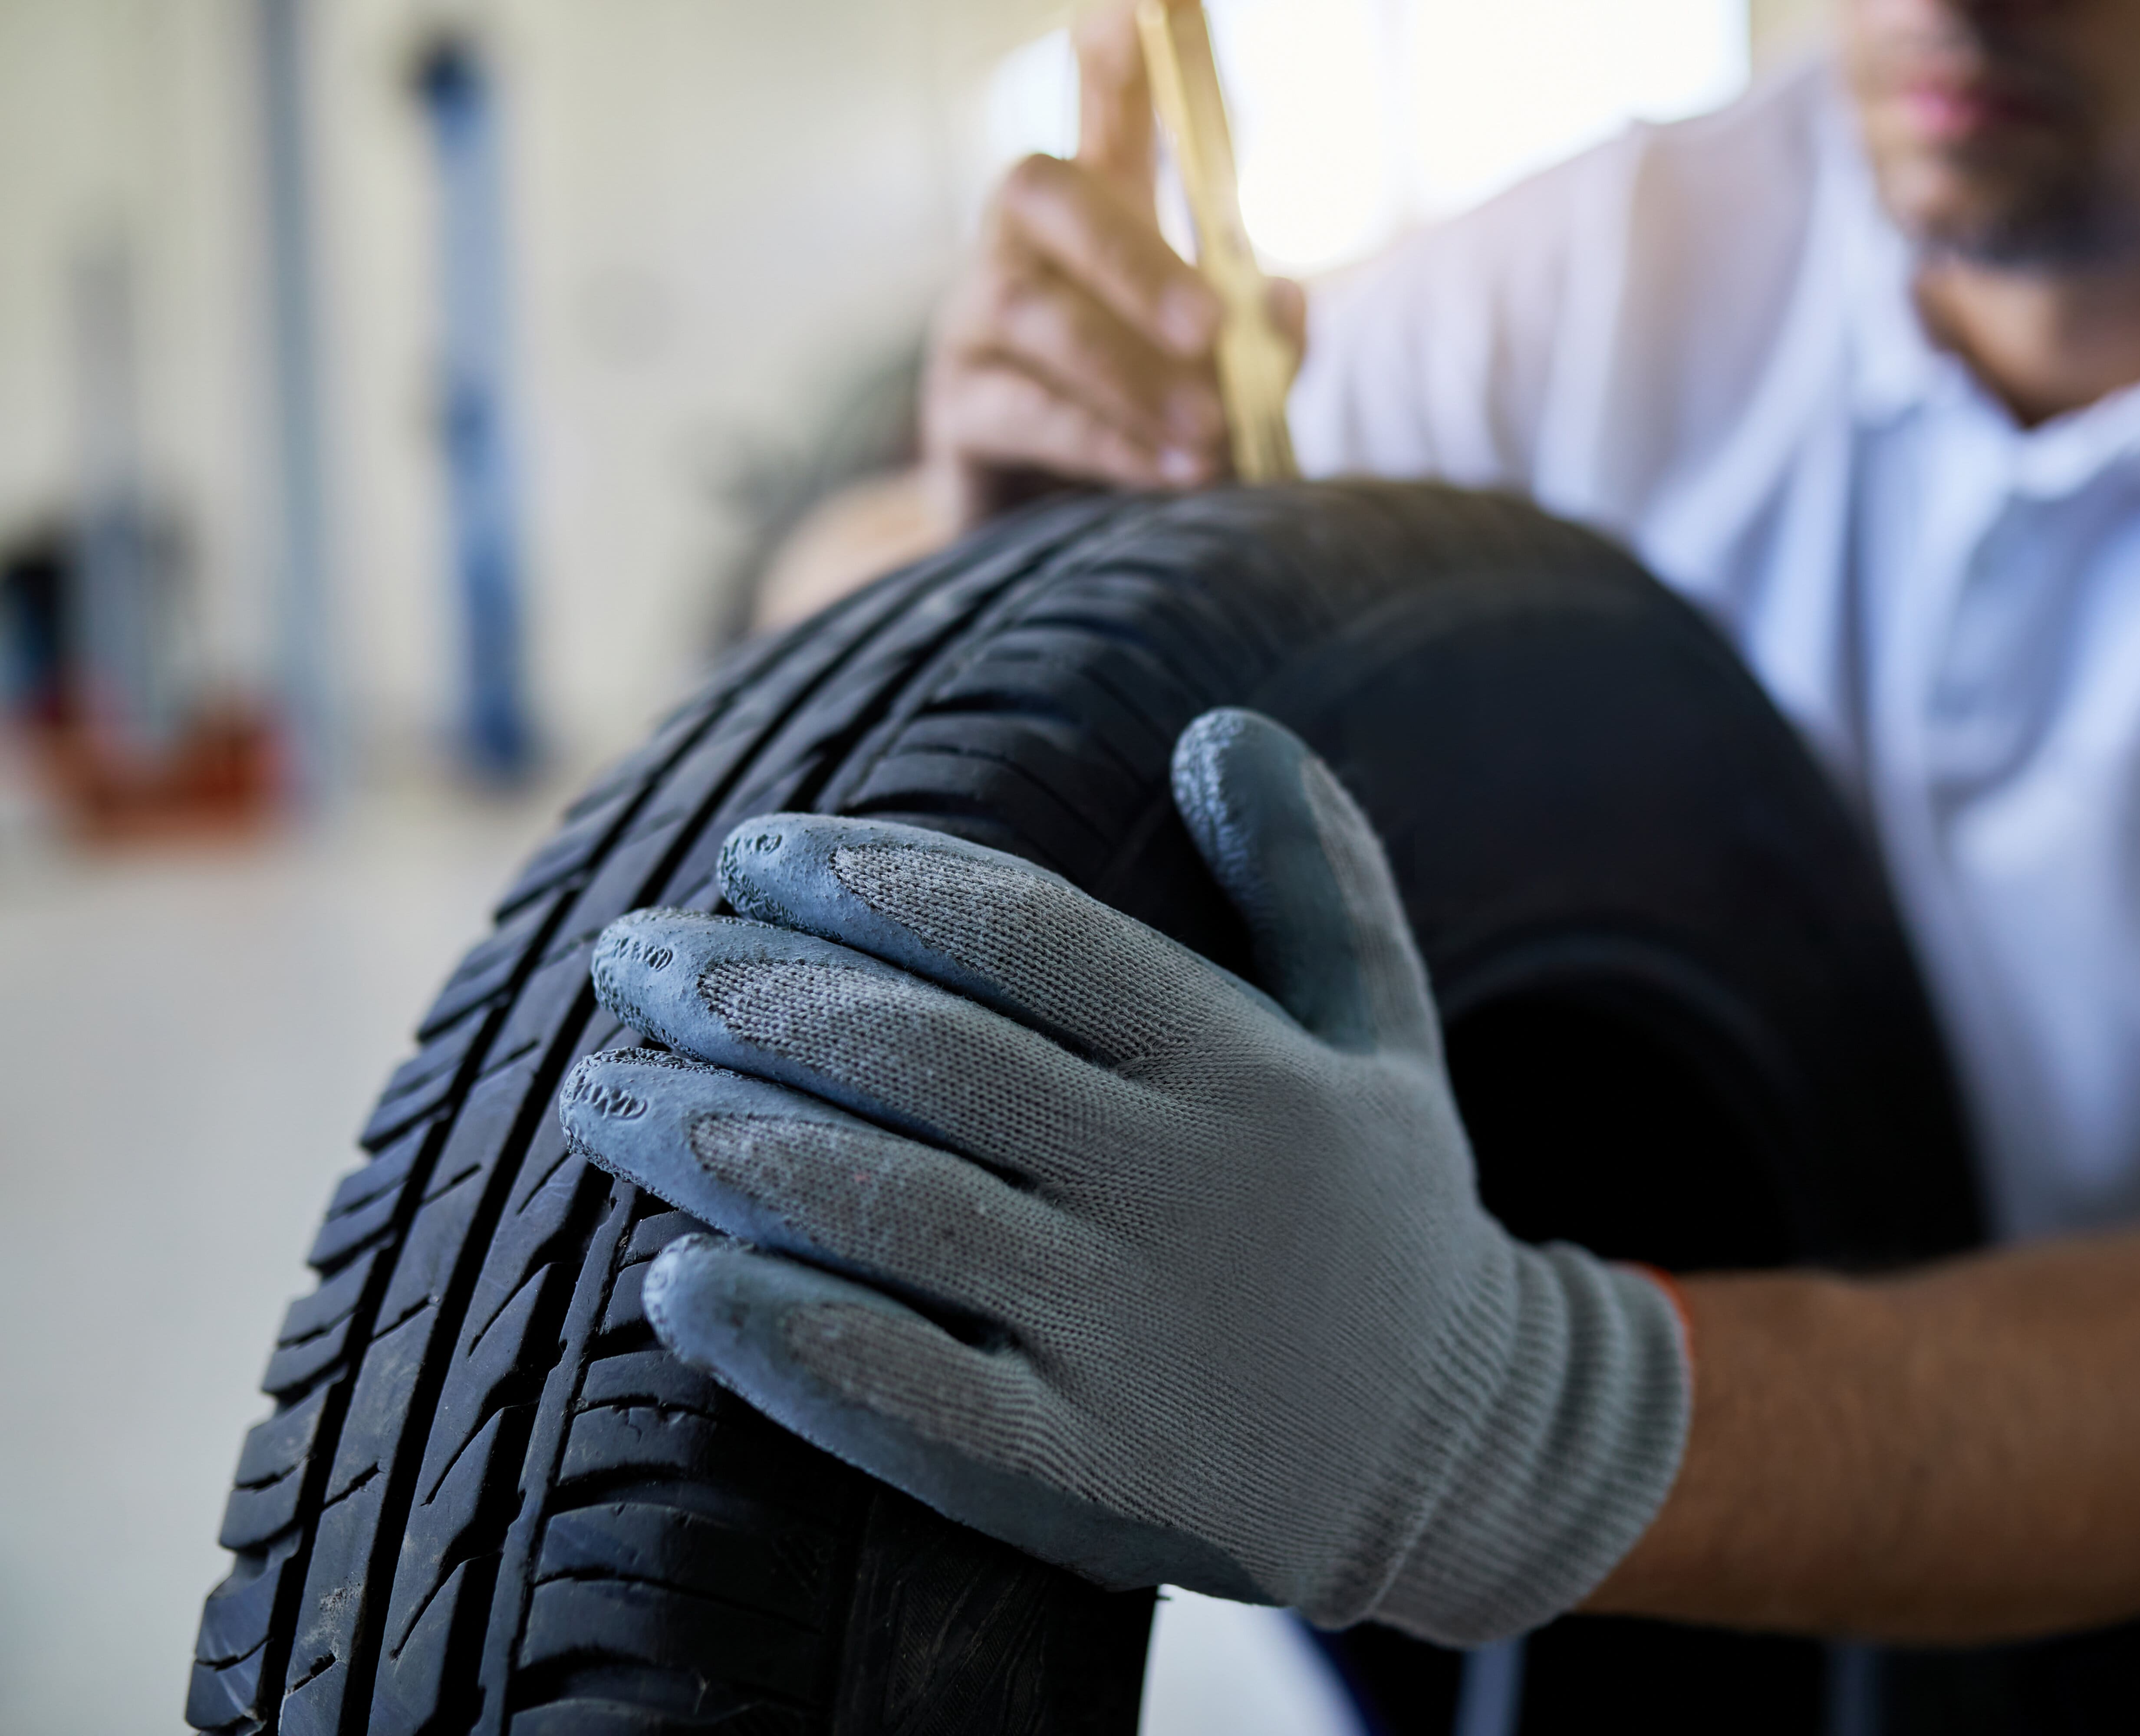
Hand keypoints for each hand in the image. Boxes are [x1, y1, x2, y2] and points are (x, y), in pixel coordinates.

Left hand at [561, 709, 1687, 1643]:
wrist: (1464, 1452)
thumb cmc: (1389, 1216)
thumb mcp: (1386, 1032)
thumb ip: (1316, 875)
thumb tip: (1224, 725)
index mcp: (1245, 1069)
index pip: (1023, 938)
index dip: (870, 879)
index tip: (749, 849)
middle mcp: (1185, 1193)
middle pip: (926, 1061)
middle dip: (754, 994)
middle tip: (632, 955)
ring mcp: (1132, 1339)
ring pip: (888, 1211)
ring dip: (720, 1141)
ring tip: (603, 1088)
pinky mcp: (1084, 1471)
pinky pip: (906, 1396)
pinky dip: (781, 1334)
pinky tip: (675, 1278)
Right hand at [921, 3, 1306, 532]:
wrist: (1057, 545)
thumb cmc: (1148, 439)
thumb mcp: (1223, 385)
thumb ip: (1261, 343)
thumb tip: (1283, 297)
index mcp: (1091, 225)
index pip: (1102, 121)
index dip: (1118, 68)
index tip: (1140, 9)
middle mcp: (1017, 251)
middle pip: (1043, 194)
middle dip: (1134, 256)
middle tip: (1213, 326)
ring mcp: (972, 326)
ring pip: (1034, 315)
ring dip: (1129, 373)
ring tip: (1209, 432)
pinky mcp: (956, 414)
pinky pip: (1023, 412)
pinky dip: (1105, 442)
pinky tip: (1169, 472)